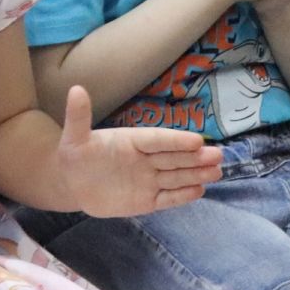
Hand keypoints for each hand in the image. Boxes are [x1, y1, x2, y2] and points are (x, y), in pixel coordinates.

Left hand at [56, 86, 221, 216]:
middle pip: (173, 158)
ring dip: (196, 174)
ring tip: (217, 171)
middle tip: (218, 155)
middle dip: (195, 157)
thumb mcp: (74, 136)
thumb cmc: (75, 155)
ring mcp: (147, 180)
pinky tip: (200, 190)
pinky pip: (167, 198)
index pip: (157, 140)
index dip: (175, 140)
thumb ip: (78, 116)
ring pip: (175, 176)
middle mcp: (144, 159)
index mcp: (131, 140)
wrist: (71, 183)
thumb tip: (76, 89)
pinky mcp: (146, 200)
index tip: (197, 140)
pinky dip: (182, 195)